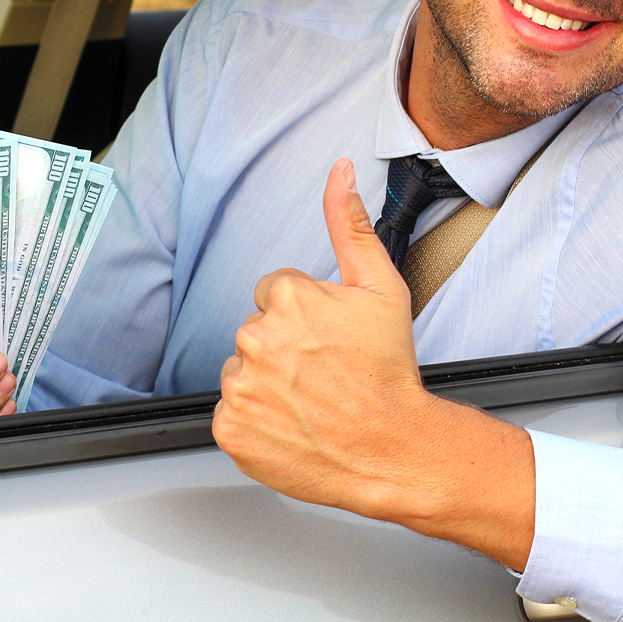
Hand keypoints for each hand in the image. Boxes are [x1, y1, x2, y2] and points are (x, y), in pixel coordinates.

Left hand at [212, 158, 535, 568]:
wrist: (392, 449)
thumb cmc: (388, 372)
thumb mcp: (381, 287)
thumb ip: (351, 224)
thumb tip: (340, 172)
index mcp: (286, 297)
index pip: (275, 293)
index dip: (306, 316)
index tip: (329, 340)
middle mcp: (255, 337)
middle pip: (257, 330)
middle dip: (285, 346)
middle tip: (324, 372)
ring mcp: (239, 385)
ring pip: (242, 370)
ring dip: (268, 382)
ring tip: (311, 399)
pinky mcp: (230, 426)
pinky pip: (232, 412)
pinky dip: (256, 419)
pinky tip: (292, 422)